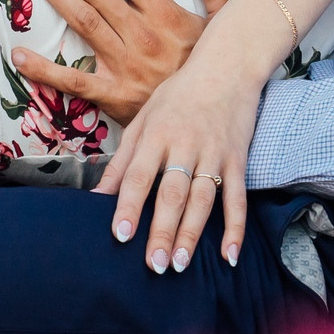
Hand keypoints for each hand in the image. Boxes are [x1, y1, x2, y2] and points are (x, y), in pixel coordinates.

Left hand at [12, 0, 234, 125]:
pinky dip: (44, 69)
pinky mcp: (114, 96)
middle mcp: (142, 33)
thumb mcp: (225, 21)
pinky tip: (18, 54)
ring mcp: (125, 65)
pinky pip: (73, 82)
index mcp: (165, 13)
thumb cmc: (212, 67)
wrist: (209, 119)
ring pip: (82, 19)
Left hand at [97, 45, 264, 275]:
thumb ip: (122, 161)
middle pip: (173, 192)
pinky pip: (237, 197)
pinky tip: (230, 256)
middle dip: (162, 230)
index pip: (139, 175)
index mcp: (156, 134)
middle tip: (154, 265)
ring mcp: (214, 153)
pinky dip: (236, 227)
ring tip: (181, 264)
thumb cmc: (178, 96)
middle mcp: (185, 144)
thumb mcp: (143, 119)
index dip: (129, 206)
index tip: (120, 236)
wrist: (226, 68)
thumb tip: (95, 197)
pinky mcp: (238, 159)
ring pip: (203, 198)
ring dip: (193, 233)